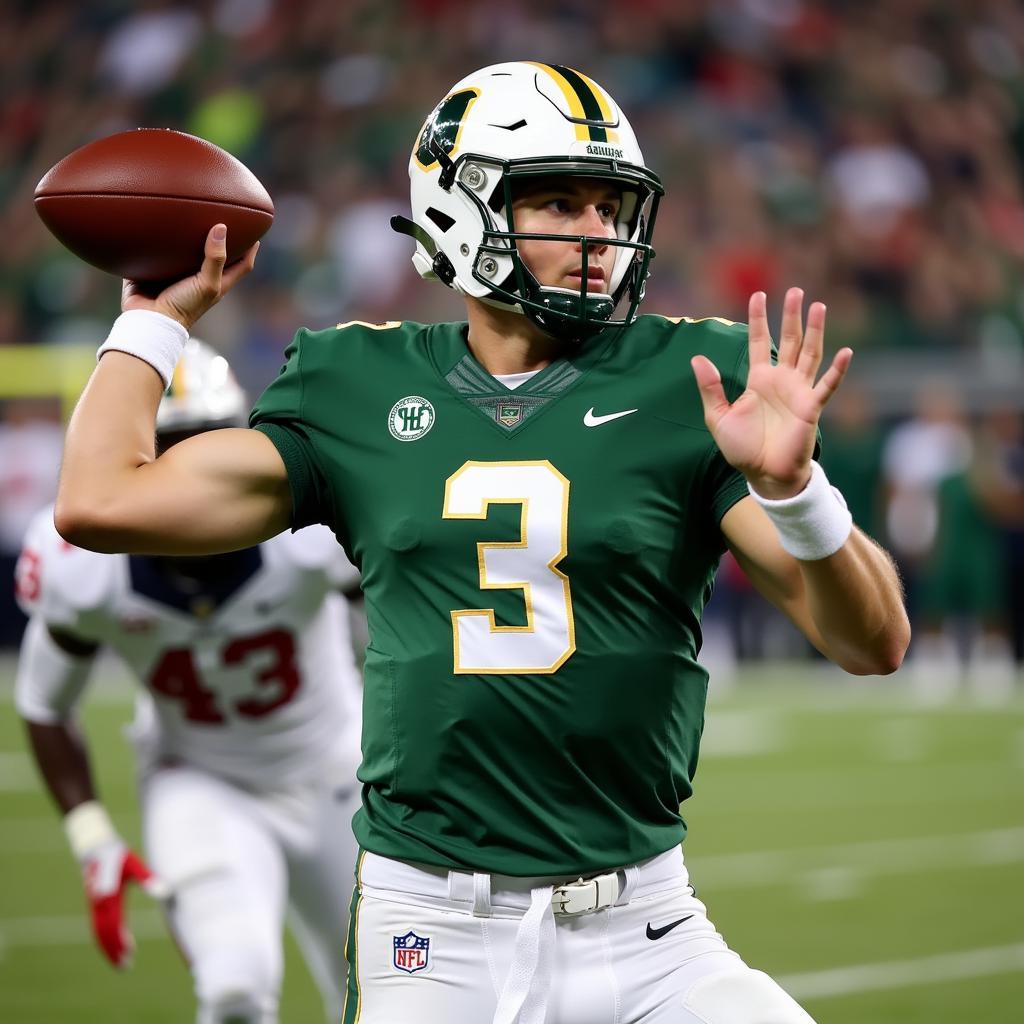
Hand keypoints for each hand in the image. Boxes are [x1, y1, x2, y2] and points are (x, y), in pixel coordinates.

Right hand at [78, 838, 168, 968]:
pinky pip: (97, 926)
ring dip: (107, 948)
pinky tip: (118, 940)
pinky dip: (104, 938)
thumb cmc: (118, 856)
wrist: (96, 848)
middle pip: (103, 934)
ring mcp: (94, 906)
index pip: (113, 927)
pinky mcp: (94, 905)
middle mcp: (99, 905)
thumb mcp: (134, 865)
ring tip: (121, 961)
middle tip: (125, 966)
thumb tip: (164, 893)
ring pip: (98, 932)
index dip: (119, 943)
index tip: (129, 956)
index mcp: (110, 898)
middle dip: (113, 952)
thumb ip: (148, 879)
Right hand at [122, 223, 257, 331]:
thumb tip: (221, 228)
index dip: (250, 250)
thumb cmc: (183, 306)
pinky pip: (164, 252)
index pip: (242, 265)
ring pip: (189, 252)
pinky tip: (164, 224)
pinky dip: (166, 240)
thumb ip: (215, 258)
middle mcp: (201, 277)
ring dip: (192, 237)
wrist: (149, 318)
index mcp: (218, 283)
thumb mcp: (206, 284)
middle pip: (217, 256)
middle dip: (223, 240)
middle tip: (226, 217)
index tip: (256, 233)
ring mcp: (179, 274)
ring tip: (195, 215)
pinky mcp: (158, 270)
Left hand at [690, 288, 851, 498]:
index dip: (759, 320)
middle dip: (791, 316)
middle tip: (795, 291)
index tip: (758, 295)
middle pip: (790, 340)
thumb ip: (710, 388)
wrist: (764, 474)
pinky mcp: (811, 408)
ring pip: (810, 354)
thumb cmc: (743, 448)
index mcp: (759, 380)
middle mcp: (781, 381)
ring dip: (815, 331)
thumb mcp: (719, 417)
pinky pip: (827, 386)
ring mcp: (799, 392)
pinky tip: (846, 352)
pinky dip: (837, 370)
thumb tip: (698, 359)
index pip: (760, 342)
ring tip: (819, 306)